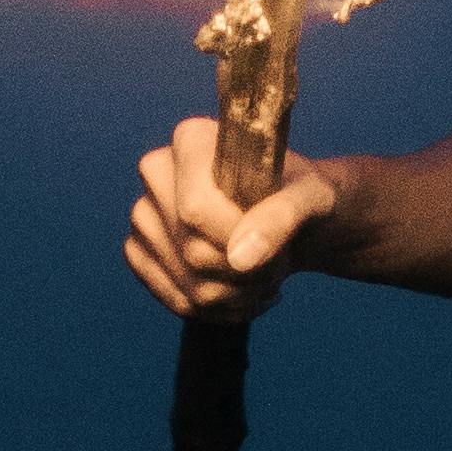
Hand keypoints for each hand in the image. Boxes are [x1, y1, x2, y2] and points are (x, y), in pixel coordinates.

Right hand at [124, 115, 341, 319]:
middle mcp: (156, 172)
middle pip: (195, 253)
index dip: (238, 240)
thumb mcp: (312, 197)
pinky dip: (218, 311)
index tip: (277, 245)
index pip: (196, 209)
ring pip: (189, 286)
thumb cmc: (299, 196)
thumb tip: (241, 258)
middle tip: (279, 261)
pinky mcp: (140, 252)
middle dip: (249, 273)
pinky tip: (243, 294)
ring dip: (240, 296)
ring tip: (265, 276)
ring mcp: (143, 215)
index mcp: (191, 140)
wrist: (285, 217)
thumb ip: (282, 216)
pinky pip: (175, 301)